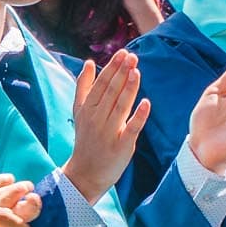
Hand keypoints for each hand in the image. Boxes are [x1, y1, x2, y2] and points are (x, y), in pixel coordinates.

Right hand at [59, 50, 150, 206]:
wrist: (85, 173)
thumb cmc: (86, 139)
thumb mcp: (79, 112)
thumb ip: (83, 87)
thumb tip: (88, 62)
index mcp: (87, 109)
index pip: (101, 84)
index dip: (112, 68)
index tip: (123, 53)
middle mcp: (97, 119)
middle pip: (111, 92)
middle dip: (121, 73)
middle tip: (132, 56)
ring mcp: (109, 133)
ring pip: (120, 107)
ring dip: (129, 88)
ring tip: (136, 71)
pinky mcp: (121, 146)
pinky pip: (131, 129)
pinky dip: (139, 116)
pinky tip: (146, 103)